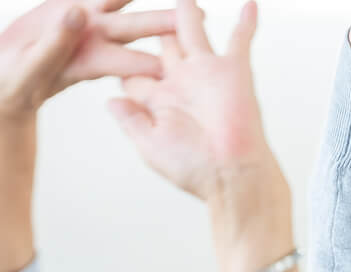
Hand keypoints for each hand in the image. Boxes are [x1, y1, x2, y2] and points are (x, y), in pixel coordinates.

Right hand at [0, 0, 175, 121]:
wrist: (3, 77)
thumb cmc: (14, 86)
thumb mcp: (29, 71)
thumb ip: (53, 46)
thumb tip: (78, 15)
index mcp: (92, 61)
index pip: (133, 59)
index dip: (158, 54)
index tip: (186, 49)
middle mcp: (97, 38)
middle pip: (141, 24)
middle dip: (171, 19)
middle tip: (204, 12)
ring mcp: (87, 19)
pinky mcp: (73, 4)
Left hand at [108, 0, 274, 201]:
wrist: (231, 174)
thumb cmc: (192, 167)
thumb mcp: (150, 146)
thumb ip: (130, 121)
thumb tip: (110, 101)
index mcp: (159, 101)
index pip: (134, 72)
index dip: (118, 59)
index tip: (102, 38)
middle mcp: (181, 82)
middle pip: (161, 44)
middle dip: (151, 24)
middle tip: (139, 11)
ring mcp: (206, 73)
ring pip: (192, 32)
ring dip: (187, 11)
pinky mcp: (233, 70)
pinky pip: (240, 38)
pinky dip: (246, 21)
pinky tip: (248, 2)